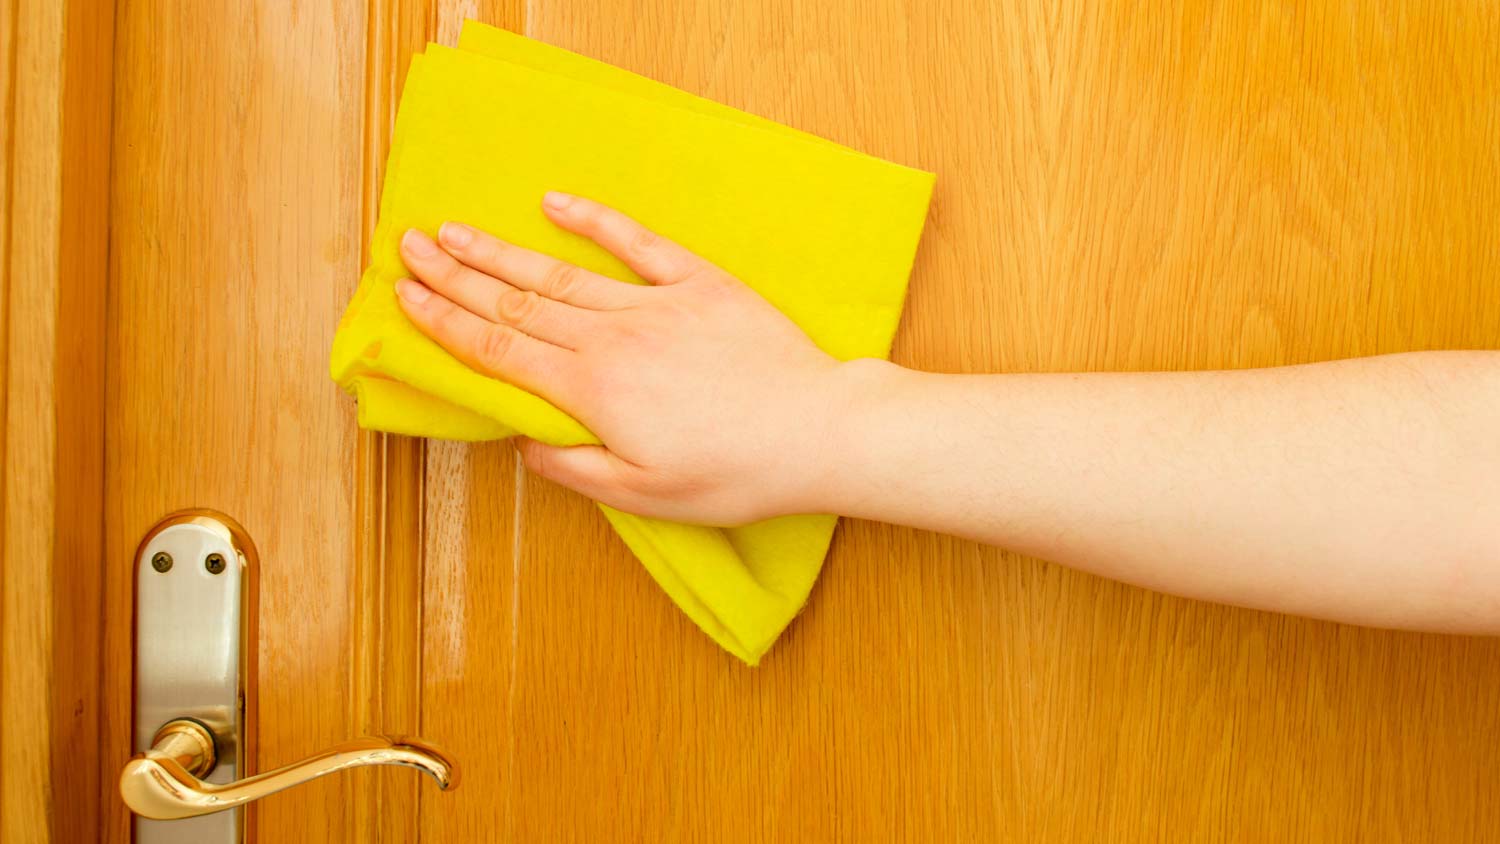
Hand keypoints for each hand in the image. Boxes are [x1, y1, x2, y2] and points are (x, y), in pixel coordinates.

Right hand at [395, 192, 871, 524]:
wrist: (817, 431)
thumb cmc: (735, 474)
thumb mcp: (646, 496)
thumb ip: (576, 470)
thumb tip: (524, 446)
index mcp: (592, 391)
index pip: (500, 351)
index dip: (447, 323)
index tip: (406, 298)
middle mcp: (612, 338)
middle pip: (516, 303)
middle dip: (456, 276)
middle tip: (408, 248)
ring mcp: (656, 304)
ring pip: (560, 273)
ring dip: (502, 251)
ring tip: (455, 230)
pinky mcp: (700, 283)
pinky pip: (637, 243)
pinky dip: (594, 221)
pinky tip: (556, 202)